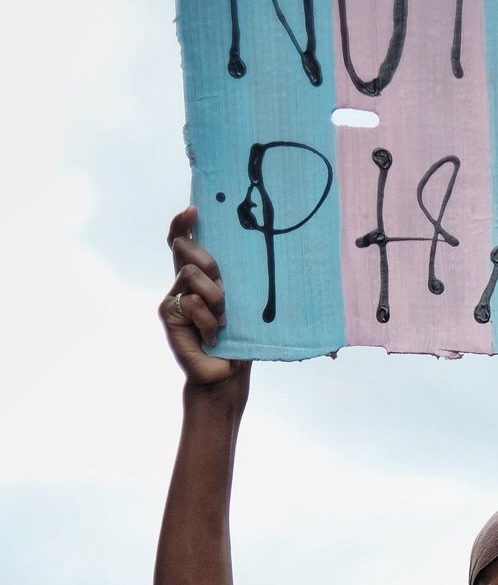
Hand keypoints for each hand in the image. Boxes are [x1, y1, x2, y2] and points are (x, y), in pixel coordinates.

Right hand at [161, 207, 249, 391]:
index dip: (183, 225)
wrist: (226, 374)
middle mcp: (183, 283)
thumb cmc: (238, 338)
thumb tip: (242, 256)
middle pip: (186, 250)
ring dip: (214, 298)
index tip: (193, 211)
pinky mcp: (168, 312)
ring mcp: (173, 297)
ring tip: (221, 322)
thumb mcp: (241, 305)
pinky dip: (207, 320)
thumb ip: (233, 282)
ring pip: (192, 274)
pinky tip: (211, 336)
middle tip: (223, 291)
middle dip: (208, 262)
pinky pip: (191, 302)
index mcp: (201, 277)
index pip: (184, 243)